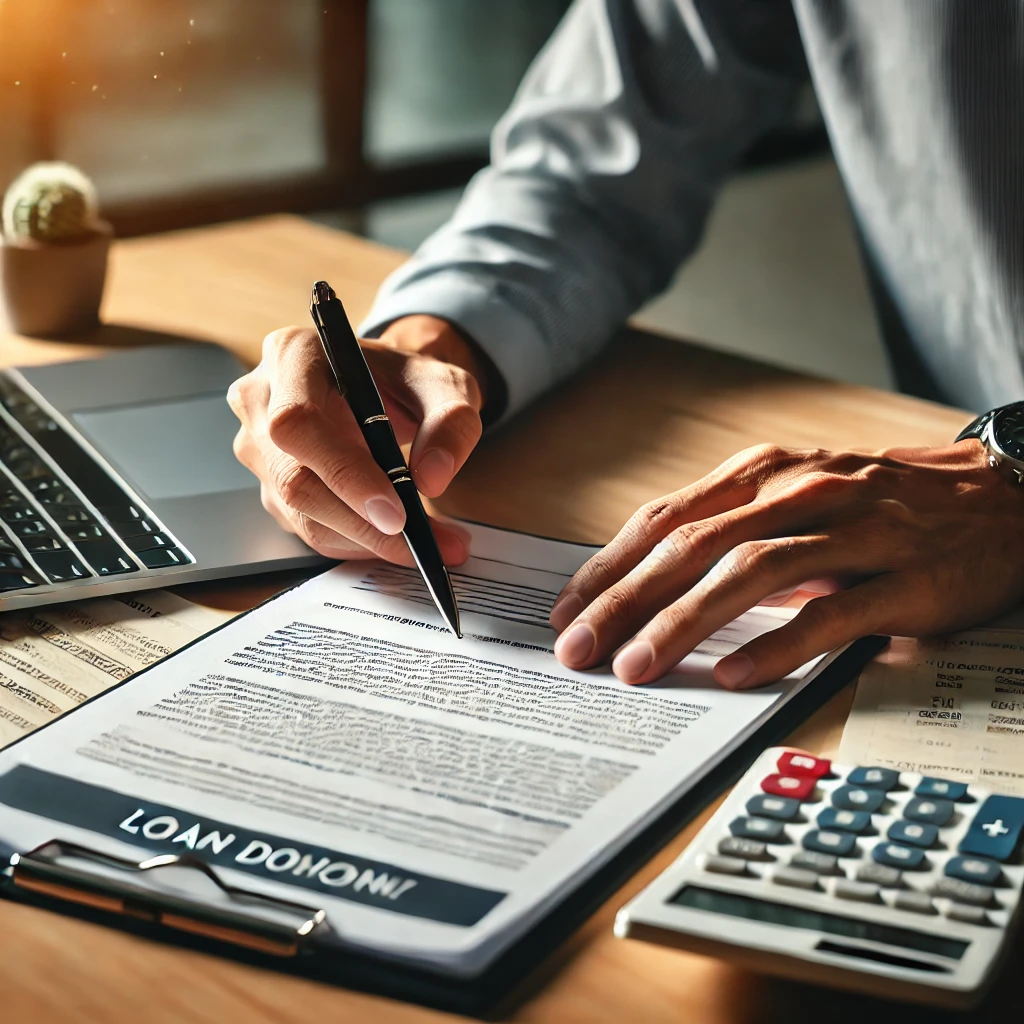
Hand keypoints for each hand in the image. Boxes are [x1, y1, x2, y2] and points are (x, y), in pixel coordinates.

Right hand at [228, 315, 483, 564]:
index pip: (298, 422)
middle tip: (420, 543)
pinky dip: (356, 542)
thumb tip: (433, 477)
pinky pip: (306, 528)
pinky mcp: (270, 487)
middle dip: (361, 522)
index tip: (395, 513)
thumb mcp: (444, 384)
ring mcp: (258, 448)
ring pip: (300, 514)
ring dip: (365, 540)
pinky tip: (394, 538)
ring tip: (426, 543)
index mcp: (292, 355)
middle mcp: (261, 400)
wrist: (380, 390)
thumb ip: (451, 421)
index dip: (343, 473)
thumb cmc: (402, 380)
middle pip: (294, 480)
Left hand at [549, 442, 1023, 687]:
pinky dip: (777, 645)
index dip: (611, 565)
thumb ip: (732, 526)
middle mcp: (802, 492)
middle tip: (578, 648)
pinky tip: (733, 674)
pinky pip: (831, 613)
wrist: (1000, 497)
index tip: (569, 609)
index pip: (668, 518)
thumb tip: (651, 578)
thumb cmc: (881, 502)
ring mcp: (855, 531)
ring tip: (637, 666)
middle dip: (626, 600)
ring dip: (683, 622)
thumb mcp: (798, 496)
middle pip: (694, 545)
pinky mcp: (905, 576)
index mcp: (766, 472)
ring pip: (751, 573)